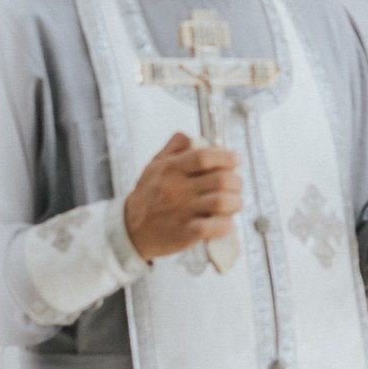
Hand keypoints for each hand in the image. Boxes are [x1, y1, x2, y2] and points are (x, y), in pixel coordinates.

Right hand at [124, 132, 242, 259]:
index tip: (236, 159)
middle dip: (236, 181)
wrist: (130, 229)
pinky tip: (227, 223)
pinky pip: (212, 228)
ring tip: (234, 203)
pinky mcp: (185, 232)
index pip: (204, 157)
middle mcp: (177, 189)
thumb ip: (173, 149)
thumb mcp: (154, 167)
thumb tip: (189, 136)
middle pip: (220, 179)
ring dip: (235, 202)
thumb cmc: (146, 197)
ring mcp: (182, 211)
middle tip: (237, 184)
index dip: (226, 157)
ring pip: (221, 202)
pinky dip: (225, 225)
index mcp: (171, 169)